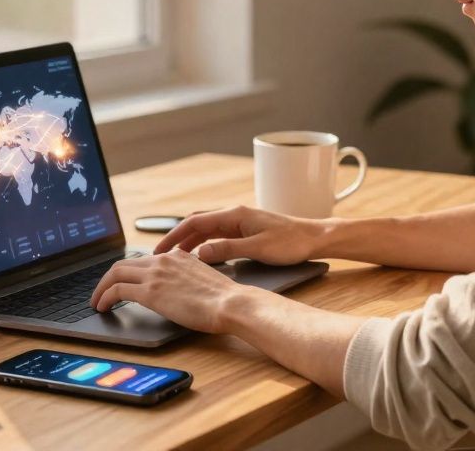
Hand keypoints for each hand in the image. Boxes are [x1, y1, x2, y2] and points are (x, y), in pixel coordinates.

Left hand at [90, 249, 256, 333]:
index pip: (143, 260)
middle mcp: (163, 260)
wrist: (230, 303)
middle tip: (103, 291)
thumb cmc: (224, 299)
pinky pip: (117, 290)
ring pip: (115, 273)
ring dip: (102, 287)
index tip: (122, 282)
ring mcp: (155, 274)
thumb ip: (186, 279)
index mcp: (177, 256)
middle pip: (124, 263)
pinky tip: (103, 307)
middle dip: (108, 278)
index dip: (128, 272)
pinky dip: (105, 297)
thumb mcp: (203, 280)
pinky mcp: (149, 291)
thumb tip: (177, 291)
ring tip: (97, 301)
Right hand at [153, 205, 326, 264]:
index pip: (194, 222)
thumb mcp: (258, 248)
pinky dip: (203, 244)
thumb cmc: (291, 242)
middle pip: (196, 223)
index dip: (173, 236)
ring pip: (205, 229)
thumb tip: (200, 253)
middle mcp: (234, 214)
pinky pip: (217, 235)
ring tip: (173, 259)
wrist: (315, 237)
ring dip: (188, 242)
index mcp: (234, 214)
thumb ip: (228, 249)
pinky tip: (199, 257)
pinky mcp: (246, 230)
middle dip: (176, 238)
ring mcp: (239, 221)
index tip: (158, 251)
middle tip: (159, 256)